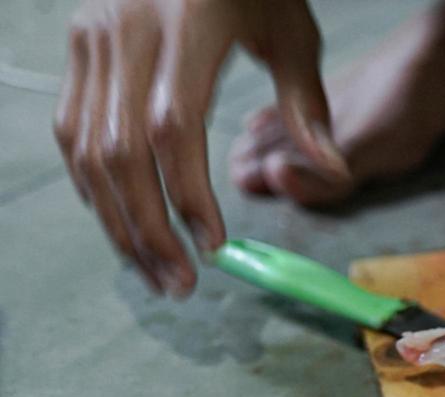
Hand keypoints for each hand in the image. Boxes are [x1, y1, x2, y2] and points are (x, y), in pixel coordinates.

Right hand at [53, 0, 346, 295]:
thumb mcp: (292, 32)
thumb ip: (307, 106)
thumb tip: (334, 173)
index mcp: (186, 22)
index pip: (174, 128)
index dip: (188, 196)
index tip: (215, 246)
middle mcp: (126, 28)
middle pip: (121, 150)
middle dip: (148, 228)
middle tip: (180, 283)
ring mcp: (93, 35)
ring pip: (86, 147)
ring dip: (116, 219)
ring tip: (154, 269)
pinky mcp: (78, 43)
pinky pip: (72, 125)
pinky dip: (92, 182)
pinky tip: (123, 221)